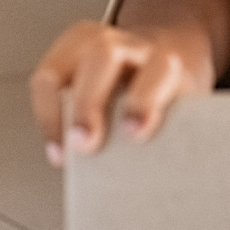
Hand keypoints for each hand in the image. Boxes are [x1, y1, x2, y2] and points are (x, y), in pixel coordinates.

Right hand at [27, 20, 215, 165]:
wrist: (163, 58)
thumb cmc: (171, 97)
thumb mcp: (185, 109)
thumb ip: (176, 134)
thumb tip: (167, 183)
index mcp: (163, 60)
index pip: (158, 70)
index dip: (145, 100)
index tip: (134, 134)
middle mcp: (125, 47)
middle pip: (102, 56)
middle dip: (88, 101)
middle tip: (85, 142)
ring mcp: (90, 46)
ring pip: (64, 64)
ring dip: (55, 109)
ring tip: (63, 150)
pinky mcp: (65, 56)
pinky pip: (44, 81)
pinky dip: (46, 116)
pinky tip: (56, 148)